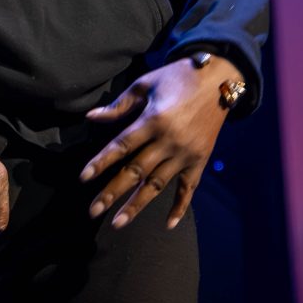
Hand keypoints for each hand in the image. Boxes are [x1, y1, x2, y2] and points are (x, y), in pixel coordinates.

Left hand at [79, 56, 239, 229]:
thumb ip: (119, 105)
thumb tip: (91, 117)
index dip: (101, 162)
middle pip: (136, 171)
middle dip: (113, 192)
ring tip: (118, 224)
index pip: (122, 145)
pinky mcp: (200, 161)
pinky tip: (168, 224)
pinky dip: (179, 207)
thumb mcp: (146, 85)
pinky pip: (188, 189)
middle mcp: (169, 141)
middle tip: (93, 211)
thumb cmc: (176, 78)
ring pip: (157, 185)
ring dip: (137, 205)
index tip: (84, 178)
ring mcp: (186, 154)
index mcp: (153, 119)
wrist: (218, 81)